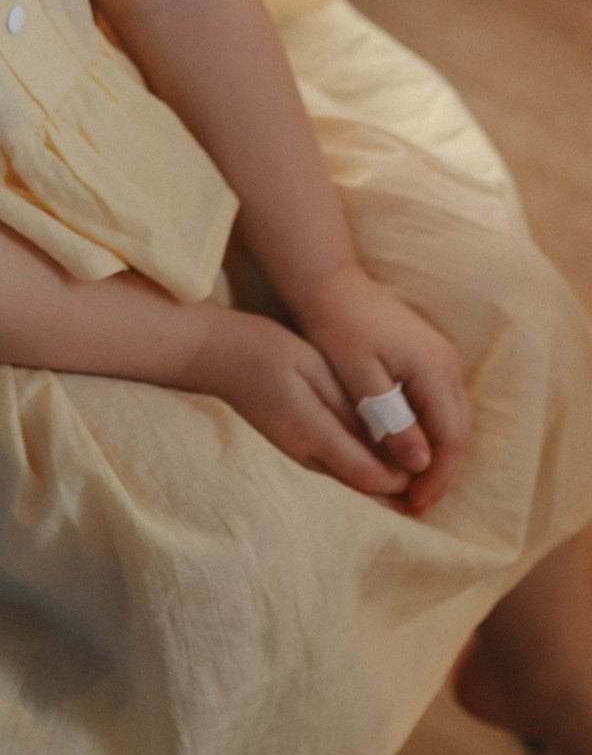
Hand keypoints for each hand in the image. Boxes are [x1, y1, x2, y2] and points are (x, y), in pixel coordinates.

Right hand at [187, 303, 416, 502]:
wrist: (216, 354)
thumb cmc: (268, 352)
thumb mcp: (315, 371)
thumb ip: (351, 411)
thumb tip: (390, 442)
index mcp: (315, 436)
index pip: (372, 475)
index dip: (406, 478)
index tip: (434, 469)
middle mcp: (307, 455)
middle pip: (363, 489)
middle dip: (399, 490)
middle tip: (432, 484)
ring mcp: (296, 453)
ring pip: (350, 483)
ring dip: (382, 484)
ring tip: (416, 476)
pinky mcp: (292, 445)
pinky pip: (336, 469)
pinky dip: (362, 470)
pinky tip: (380, 458)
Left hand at [289, 264, 472, 516]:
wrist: (330, 283)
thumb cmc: (337, 328)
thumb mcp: (359, 379)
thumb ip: (391, 421)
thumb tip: (421, 463)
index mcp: (434, 369)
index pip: (452, 439)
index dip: (437, 478)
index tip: (414, 506)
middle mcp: (447, 364)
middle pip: (460, 433)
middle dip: (441, 474)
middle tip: (413, 506)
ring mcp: (442, 358)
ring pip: (453, 421)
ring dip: (437, 456)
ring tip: (409, 488)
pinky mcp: (429, 357)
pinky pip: (440, 405)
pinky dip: (430, 434)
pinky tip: (406, 453)